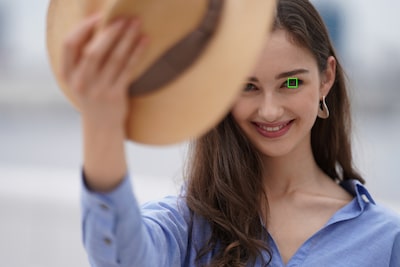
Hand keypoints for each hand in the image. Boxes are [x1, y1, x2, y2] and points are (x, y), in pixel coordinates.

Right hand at [61, 14, 148, 131]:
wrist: (101, 126)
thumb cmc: (92, 96)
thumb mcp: (78, 79)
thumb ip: (81, 59)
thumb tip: (96, 27)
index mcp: (67, 74)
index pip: (69, 44)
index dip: (83, 28)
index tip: (98, 17)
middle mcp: (81, 82)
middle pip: (94, 51)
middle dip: (110, 31)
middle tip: (124, 19)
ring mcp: (99, 90)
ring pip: (114, 58)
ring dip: (127, 38)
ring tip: (136, 23)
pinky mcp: (116, 95)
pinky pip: (128, 69)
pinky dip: (137, 52)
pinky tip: (144, 41)